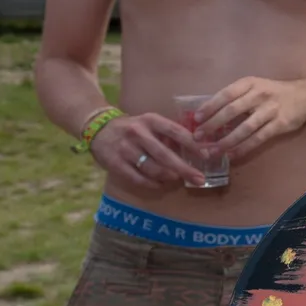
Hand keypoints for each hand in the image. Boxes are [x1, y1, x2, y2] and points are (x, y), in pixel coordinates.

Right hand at [90, 112, 205, 190]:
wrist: (98, 128)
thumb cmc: (132, 128)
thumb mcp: (150, 122)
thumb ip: (168, 134)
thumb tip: (197, 148)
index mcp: (150, 120)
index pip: (176, 132)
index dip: (192, 144)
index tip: (207, 155)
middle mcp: (138, 134)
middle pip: (165, 155)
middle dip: (185, 169)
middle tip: (199, 179)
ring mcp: (126, 149)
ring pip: (153, 169)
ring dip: (169, 176)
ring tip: (178, 178)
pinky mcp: (115, 163)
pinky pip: (138, 178)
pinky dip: (153, 184)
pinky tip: (161, 184)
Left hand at [191, 77, 305, 161]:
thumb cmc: (274, 92)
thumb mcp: (255, 86)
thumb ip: (237, 97)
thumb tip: (210, 113)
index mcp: (250, 83)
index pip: (225, 95)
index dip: (209, 107)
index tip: (196, 118)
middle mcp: (259, 95)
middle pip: (232, 111)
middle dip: (213, 125)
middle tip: (198, 137)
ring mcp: (270, 110)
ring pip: (244, 128)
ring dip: (226, 141)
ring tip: (212, 151)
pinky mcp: (279, 124)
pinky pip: (258, 138)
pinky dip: (244, 147)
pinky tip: (232, 155)